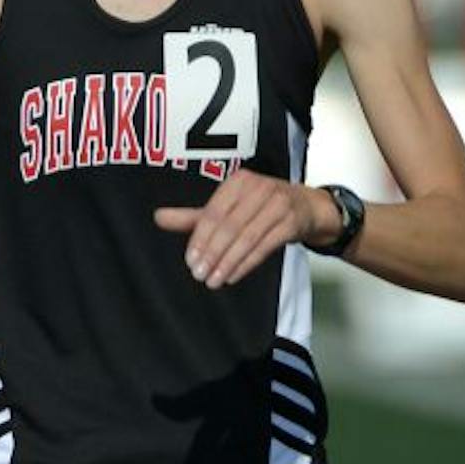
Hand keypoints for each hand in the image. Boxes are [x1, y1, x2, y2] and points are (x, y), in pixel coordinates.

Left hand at [153, 171, 324, 289]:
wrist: (307, 206)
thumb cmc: (261, 206)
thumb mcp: (228, 207)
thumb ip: (193, 217)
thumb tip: (158, 217)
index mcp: (238, 182)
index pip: (213, 214)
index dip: (200, 239)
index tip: (190, 261)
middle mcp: (258, 189)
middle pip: (229, 227)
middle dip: (212, 254)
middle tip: (199, 274)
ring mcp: (278, 204)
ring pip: (247, 238)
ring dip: (228, 263)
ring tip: (213, 281)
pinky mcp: (292, 222)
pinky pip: (265, 246)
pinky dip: (247, 263)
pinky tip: (233, 275)